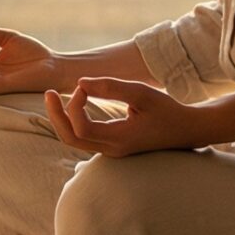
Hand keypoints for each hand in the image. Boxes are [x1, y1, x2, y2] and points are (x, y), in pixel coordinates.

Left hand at [43, 77, 196, 156]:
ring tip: (54, 97)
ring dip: (62, 119)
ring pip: (74, 141)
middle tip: (48, 93)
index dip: (74, 106)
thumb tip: (80, 82)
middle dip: (55, 116)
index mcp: (119, 140)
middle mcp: (112, 150)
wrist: (186, 130)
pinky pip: (83, 139)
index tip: (84, 87)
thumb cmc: (166, 110)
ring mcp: (111, 151)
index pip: (80, 128)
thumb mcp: (142, 93)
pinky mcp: (112, 147)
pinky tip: (72, 105)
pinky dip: (72, 122)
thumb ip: (111, 87)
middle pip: (70, 139)